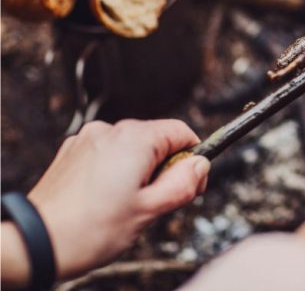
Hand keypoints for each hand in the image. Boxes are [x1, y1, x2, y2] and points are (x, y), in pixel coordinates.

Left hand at [7, 119, 208, 283]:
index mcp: (134, 139)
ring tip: (125, 206)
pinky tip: (105, 201)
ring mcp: (87, 140)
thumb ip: (183, 183)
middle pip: (156, 140)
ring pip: (132, 149)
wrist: (35, 242)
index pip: (181, 132)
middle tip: (155, 204)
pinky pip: (107, 155)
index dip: (193, 159)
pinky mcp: (72, 152)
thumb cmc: (90, 230)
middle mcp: (110, 130)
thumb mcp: (151, 211)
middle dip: (164, 168)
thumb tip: (201, 164)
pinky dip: (114, 172)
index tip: (190, 185)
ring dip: (139, 172)